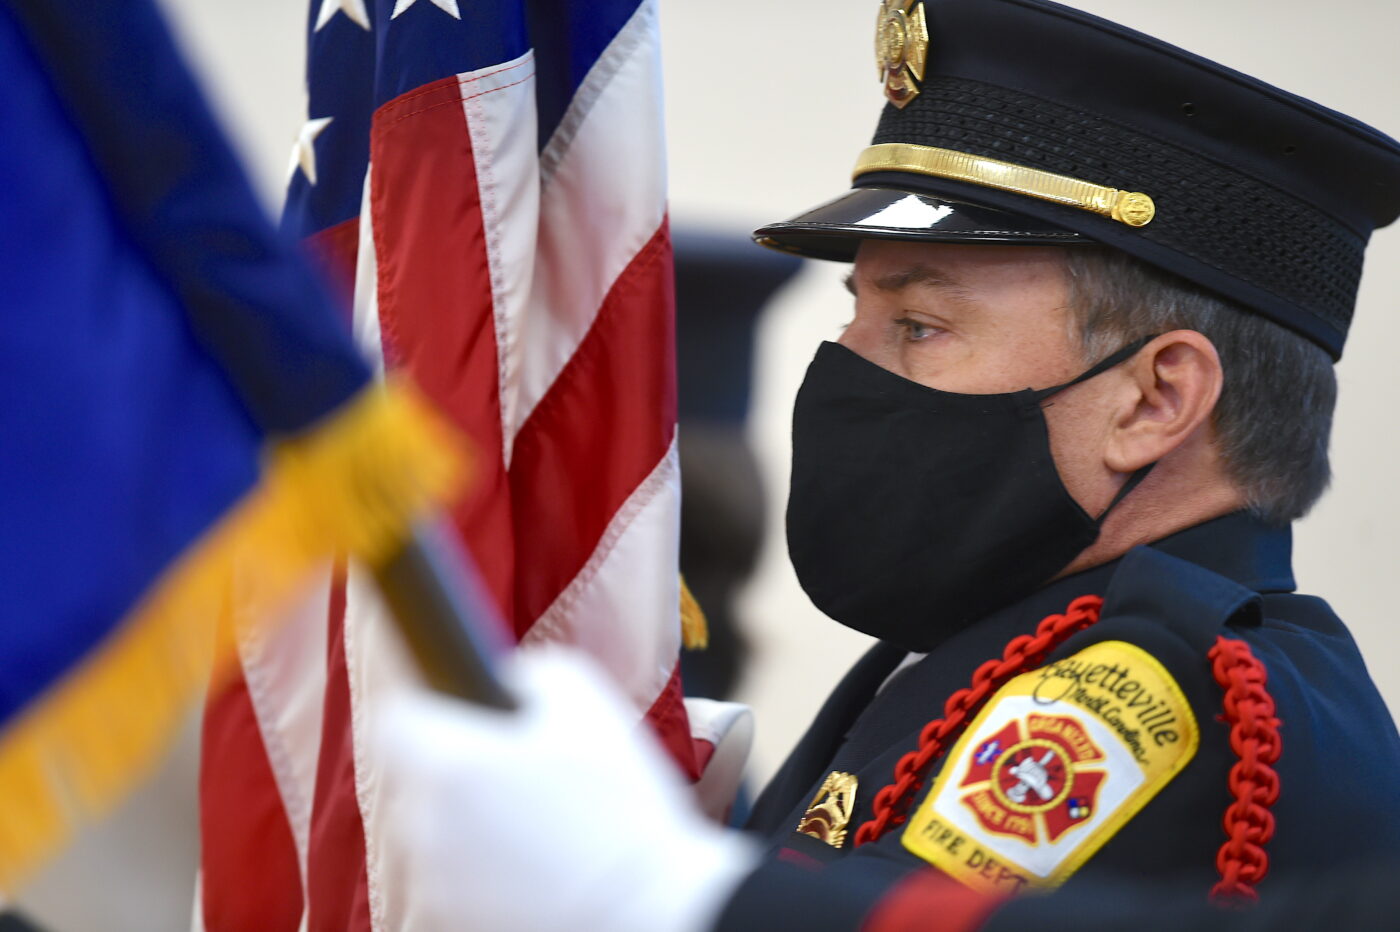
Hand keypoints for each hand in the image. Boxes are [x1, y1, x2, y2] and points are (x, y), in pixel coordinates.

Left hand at [375, 649, 757, 931]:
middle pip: (417, 777)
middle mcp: (425, 822)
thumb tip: (504, 678)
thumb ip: (530, 674)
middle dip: (455, 768)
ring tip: (535, 825)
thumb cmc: (615, 805)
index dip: (424, 706)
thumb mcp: (586, 704)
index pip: (393, 718)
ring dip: (468, 820)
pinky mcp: (448, 916)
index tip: (455, 709)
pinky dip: (482, 867)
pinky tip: (534, 862)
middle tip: (516, 771)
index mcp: (449, 763)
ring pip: (435, 828)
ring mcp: (434, 878)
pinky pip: (455, 874)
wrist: (640, 907)